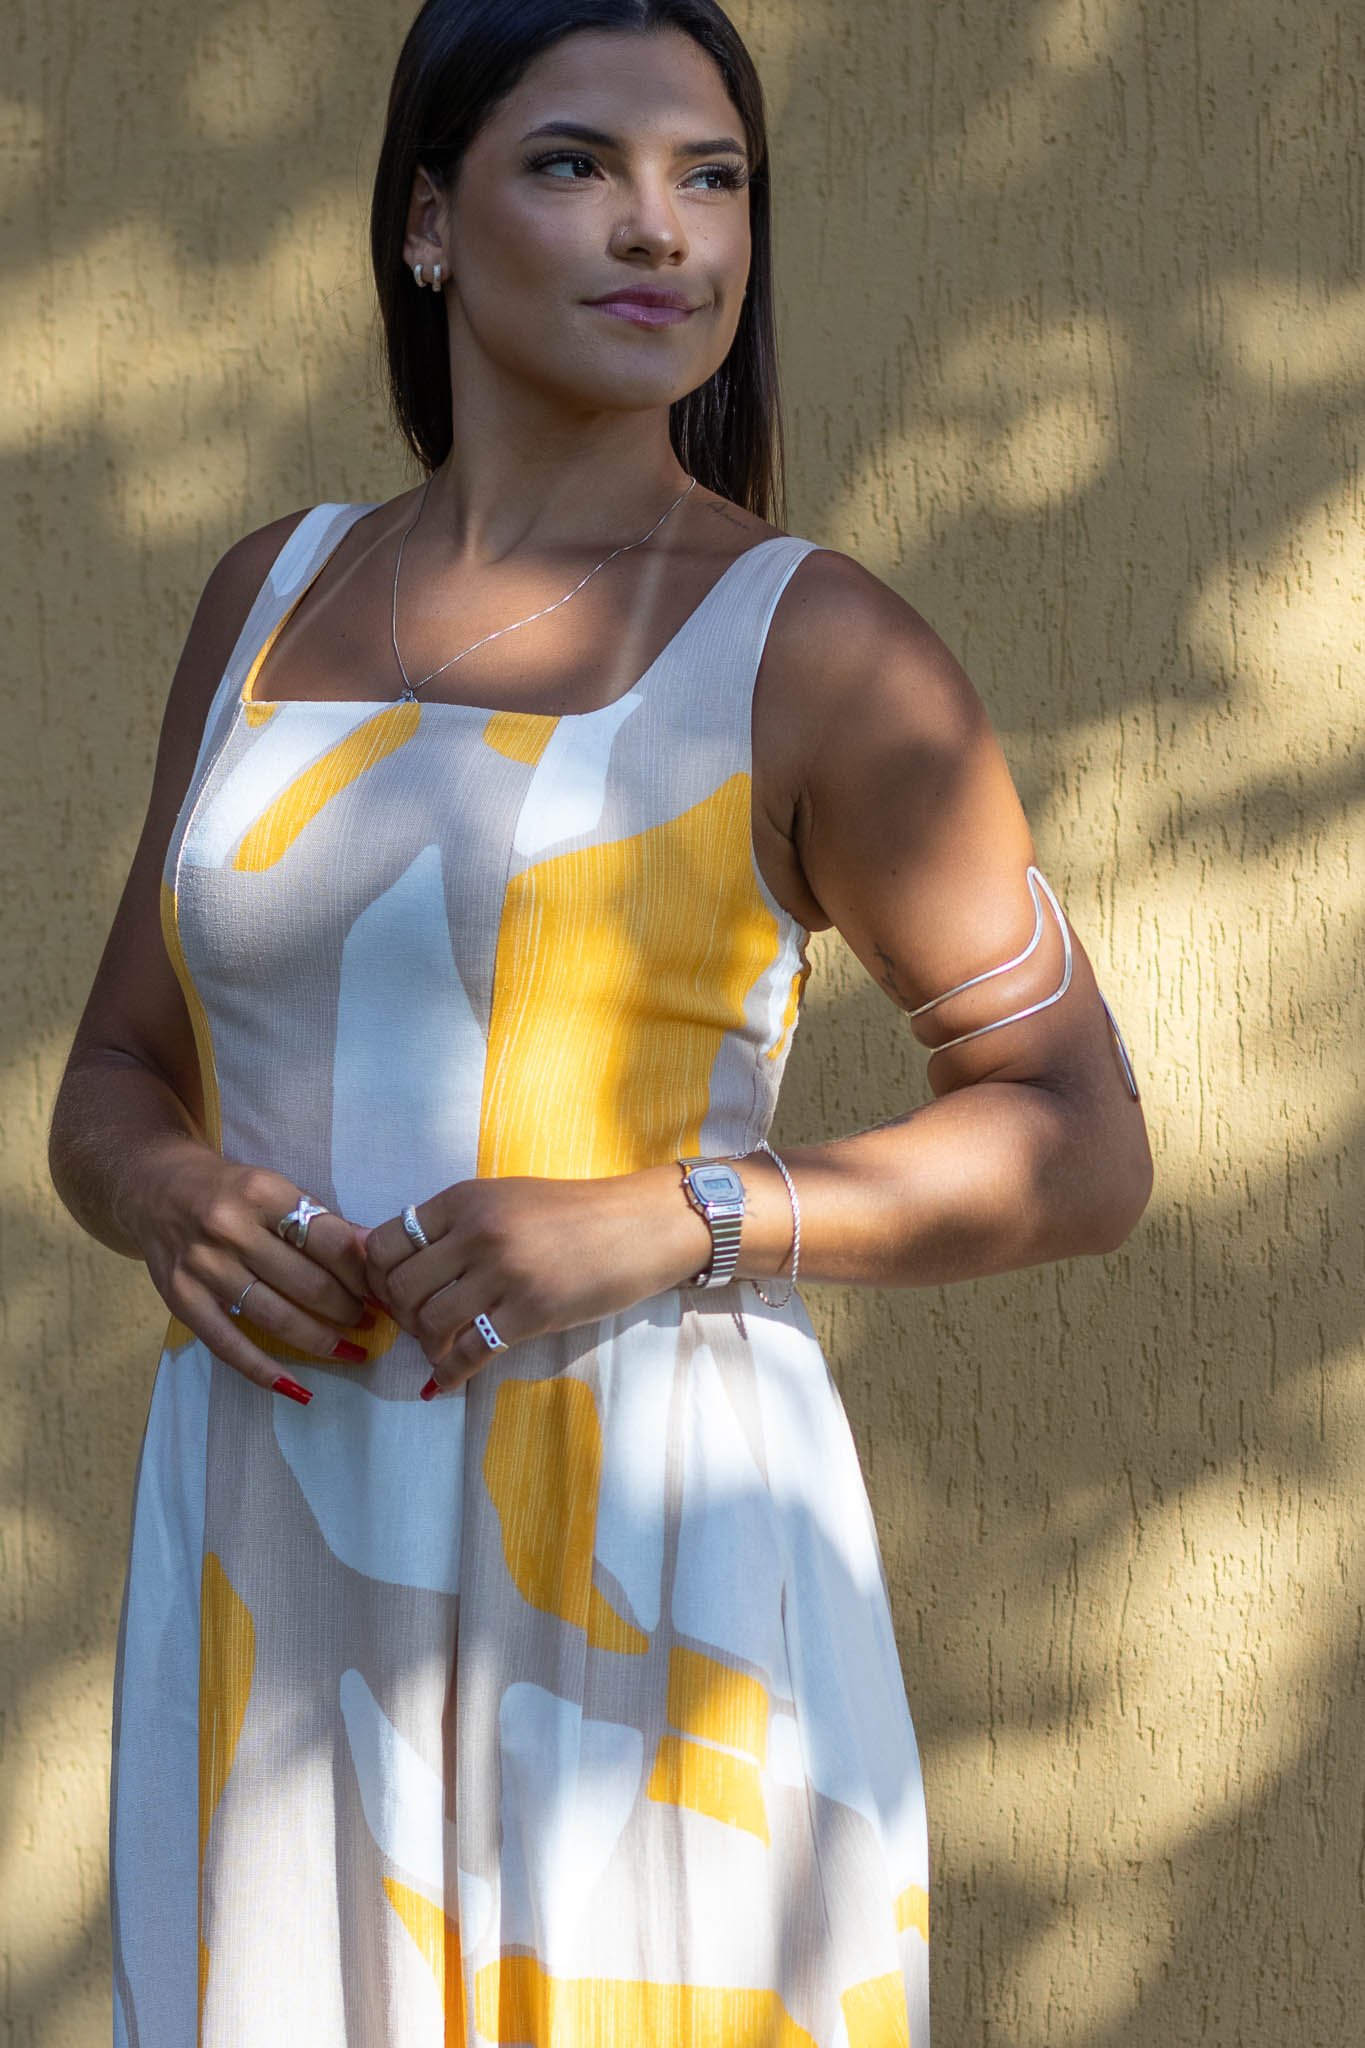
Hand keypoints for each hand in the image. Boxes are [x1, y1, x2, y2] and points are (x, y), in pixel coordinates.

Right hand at [125, 1139, 368, 1399]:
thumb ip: (322, 1222)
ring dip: (321, 1340)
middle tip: (370, 1321)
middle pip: (307, 1283)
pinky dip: (264, 1371)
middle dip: (348, 1309)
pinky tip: (297, 1386)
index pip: (329, 1241)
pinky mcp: (180, 1298)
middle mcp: (229, 1227)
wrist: (155, 1189)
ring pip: (275, 1317)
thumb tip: (374, 1251)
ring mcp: (202, 1266)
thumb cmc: (230, 1191)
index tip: (381, 1290)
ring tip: (350, 1349)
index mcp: (262, 1192)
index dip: (362, 1273)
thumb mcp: (276, 1188)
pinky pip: (228, 1345)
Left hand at [364, 1168, 709, 1395]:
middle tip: (420, 1325)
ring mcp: (505, 1272)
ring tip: (442, 1347)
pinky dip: (451, 1373)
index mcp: (465, 1199)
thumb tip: (402, 1262)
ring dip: (428, 1344)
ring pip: (430, 1322)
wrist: (642, 1225)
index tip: (393, 1292)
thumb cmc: (575, 1214)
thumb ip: (457, 1224)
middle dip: (401, 1315)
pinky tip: (449, 1378)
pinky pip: (471, 1352)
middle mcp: (478, 1231)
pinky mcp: (532, 1311)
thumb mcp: (506, 1199)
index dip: (378, 1276)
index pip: (385, 1243)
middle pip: (400, 1288)